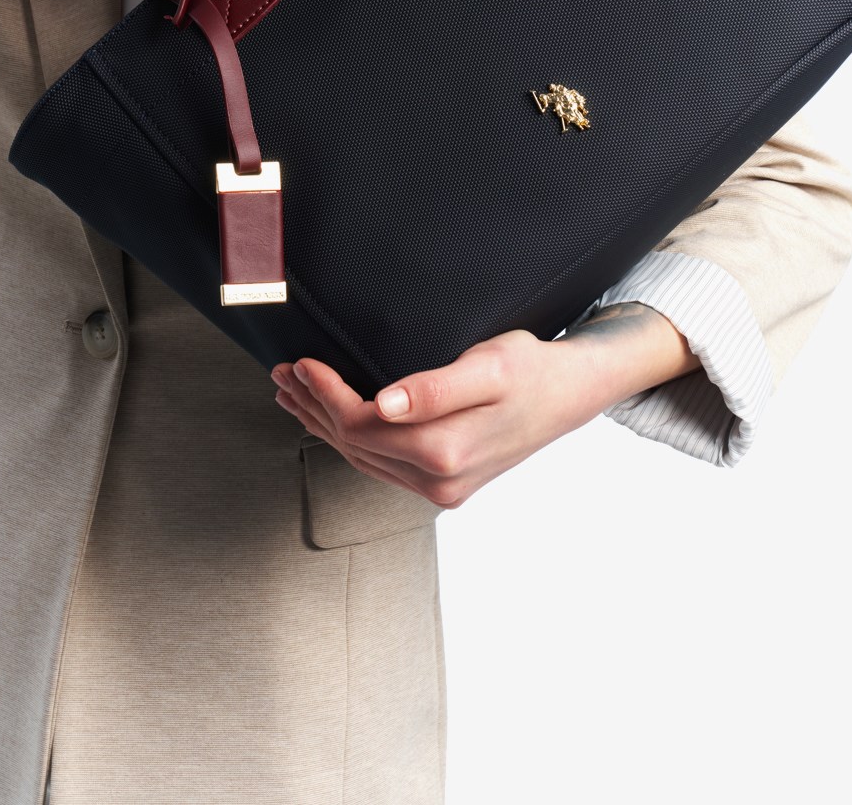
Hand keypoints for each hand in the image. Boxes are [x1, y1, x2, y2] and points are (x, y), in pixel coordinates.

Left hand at [271, 329, 611, 509]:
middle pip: (355, 446)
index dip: (325, 394)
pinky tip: (332, 420)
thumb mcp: (488, 366)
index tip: (302, 362)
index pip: (361, 426)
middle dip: (314, 407)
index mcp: (445, 453)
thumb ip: (436, 388)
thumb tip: (385, 404)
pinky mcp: (443, 486)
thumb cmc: (530, 370)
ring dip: (325, 424)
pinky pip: (382, 465)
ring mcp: (441, 490)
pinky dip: (351, 440)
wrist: (569, 395)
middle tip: (282, 372)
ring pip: (363, 459)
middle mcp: (439, 483)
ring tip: (293, 393)